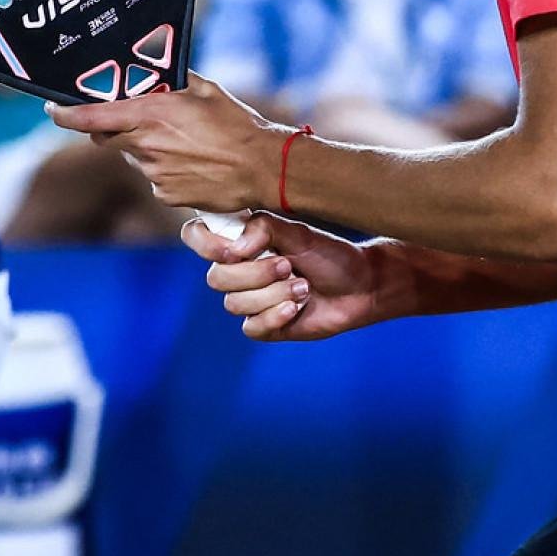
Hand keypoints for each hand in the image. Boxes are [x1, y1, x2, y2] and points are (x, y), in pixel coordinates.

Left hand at [46, 71, 281, 214]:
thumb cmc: (237, 124)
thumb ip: (172, 79)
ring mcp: (154, 174)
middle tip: (139, 119)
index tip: (52, 109)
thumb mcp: (204, 88)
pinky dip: (164, 169)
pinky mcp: (165, 195)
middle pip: (107, 137)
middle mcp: (146, 146)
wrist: (263, 168)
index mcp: (150, 115)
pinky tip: (191, 163)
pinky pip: (153, 178)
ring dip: (146, 148)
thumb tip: (153, 69)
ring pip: (134, 157)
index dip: (65, 113)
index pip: (91, 117)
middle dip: (112, 127)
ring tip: (183, 142)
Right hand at [183, 211, 389, 341]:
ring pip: (235, 304)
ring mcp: (250, 300)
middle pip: (216, 278)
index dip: (204, 244)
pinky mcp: (264, 326)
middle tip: (288, 265)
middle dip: (255, 274)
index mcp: (240, 242)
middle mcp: (239, 271)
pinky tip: (297, 307)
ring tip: (302, 286)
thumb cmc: (330, 255)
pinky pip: (252, 327)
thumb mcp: (299, 233)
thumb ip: (264, 229)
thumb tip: (235, 246)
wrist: (360, 286)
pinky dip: (276, 316)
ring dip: (273, 294)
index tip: (234, 249)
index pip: (196, 237)